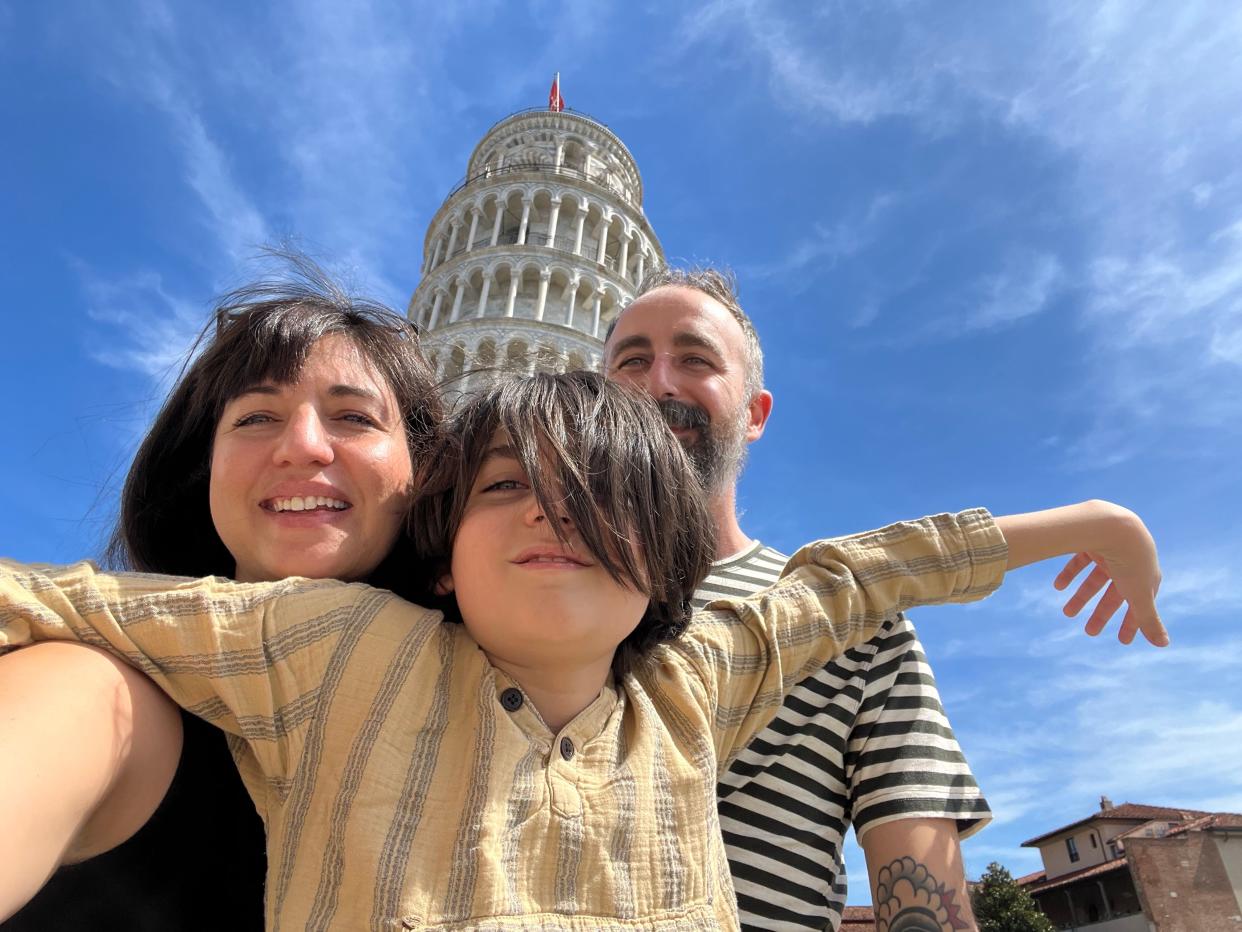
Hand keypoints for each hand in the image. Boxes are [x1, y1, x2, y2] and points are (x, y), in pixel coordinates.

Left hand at [1052, 510, 1165, 645]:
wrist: (1113, 527)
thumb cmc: (1130, 563)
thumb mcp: (1140, 595)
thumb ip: (1148, 619)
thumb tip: (1164, 646)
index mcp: (1145, 577)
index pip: (1139, 605)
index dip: (1132, 623)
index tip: (1123, 641)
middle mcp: (1129, 565)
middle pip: (1114, 594)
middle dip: (1102, 614)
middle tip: (1090, 632)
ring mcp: (1110, 553)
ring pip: (1094, 580)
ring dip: (1081, 597)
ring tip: (1066, 613)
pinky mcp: (1092, 543)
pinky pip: (1080, 561)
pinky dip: (1070, 574)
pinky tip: (1058, 586)